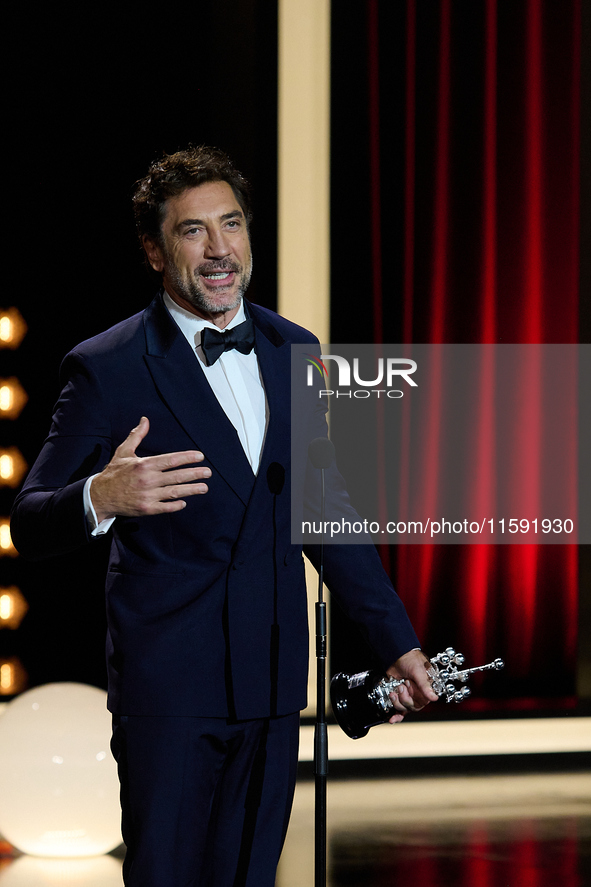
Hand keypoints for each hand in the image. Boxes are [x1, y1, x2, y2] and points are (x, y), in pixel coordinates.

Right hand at [90, 417, 209, 521]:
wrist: (100, 495)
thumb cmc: (114, 472)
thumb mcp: (124, 451)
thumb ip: (137, 435)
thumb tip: (145, 420)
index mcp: (144, 465)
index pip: (171, 460)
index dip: (188, 458)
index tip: (200, 457)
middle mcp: (148, 480)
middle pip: (177, 476)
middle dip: (195, 474)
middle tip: (208, 472)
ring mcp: (148, 495)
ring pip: (174, 492)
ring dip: (191, 490)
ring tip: (204, 487)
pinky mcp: (146, 509)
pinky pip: (165, 507)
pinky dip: (176, 505)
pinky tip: (184, 502)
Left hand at [385, 649, 438, 722]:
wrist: (396, 653)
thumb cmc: (410, 659)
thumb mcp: (418, 671)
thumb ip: (425, 685)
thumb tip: (434, 698)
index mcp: (426, 689)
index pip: (424, 703)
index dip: (415, 701)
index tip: (408, 693)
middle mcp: (418, 693)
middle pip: (412, 707)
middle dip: (404, 700)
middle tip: (401, 687)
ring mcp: (407, 695)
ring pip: (404, 708)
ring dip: (397, 702)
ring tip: (394, 691)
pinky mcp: (398, 695)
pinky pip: (398, 710)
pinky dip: (395, 716)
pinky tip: (391, 719)